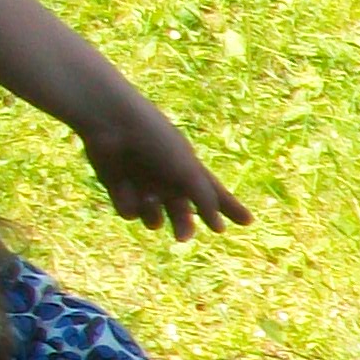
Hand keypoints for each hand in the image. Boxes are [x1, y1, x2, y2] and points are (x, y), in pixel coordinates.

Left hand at [77, 101, 250, 239]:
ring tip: (146, 197)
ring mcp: (142, 186)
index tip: (248, 222)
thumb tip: (220, 227)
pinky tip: (124, 185)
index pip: (214, 194)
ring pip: (154, 219)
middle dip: (183, 226)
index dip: (229, 208)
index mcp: (187, 172)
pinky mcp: (118, 190)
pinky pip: (128, 212)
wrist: (112, 123)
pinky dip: (128, 204)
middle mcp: (166, 181)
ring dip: (152, 215)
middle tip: (182, 237)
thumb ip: (207, 200)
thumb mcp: (189, 172)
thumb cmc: (156, 142)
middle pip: (182, 216)